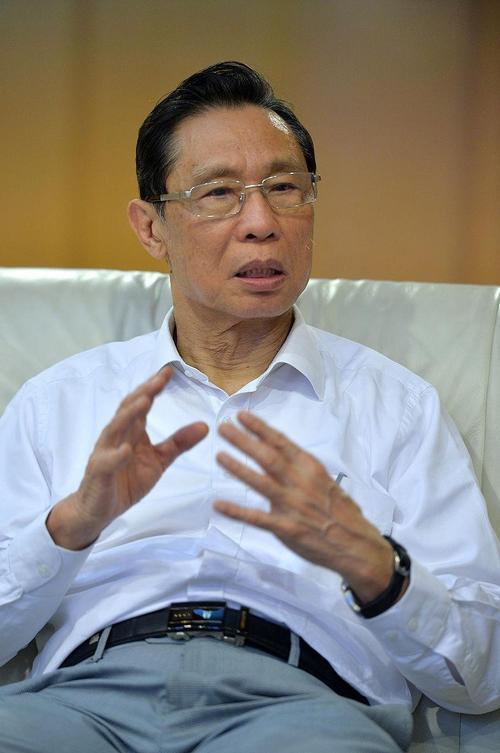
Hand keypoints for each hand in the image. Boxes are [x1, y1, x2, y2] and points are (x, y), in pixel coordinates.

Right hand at [47, 368, 207, 549]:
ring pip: (114, 429)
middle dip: (144, 392)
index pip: (141, 403)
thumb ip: (179, 443)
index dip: (154, 387)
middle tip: (159, 378)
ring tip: (145, 401)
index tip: (169, 371)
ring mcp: (105, 453)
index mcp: (131, 431)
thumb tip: (205, 426)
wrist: (99, 509)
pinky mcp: (99, 473)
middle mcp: (116, 436)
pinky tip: (126, 450)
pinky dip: (115, 455)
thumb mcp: (158, 461)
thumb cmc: (126, 480)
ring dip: (129, 415)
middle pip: (128, 409)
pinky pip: (106, 462)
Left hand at [215, 411, 393, 602]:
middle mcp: (301, 482)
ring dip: (238, 468)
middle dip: (244, 441)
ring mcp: (293, 505)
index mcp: (310, 468)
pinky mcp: (287, 528)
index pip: (281, 442)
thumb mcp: (323, 481)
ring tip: (219, 455)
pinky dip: (237, 511)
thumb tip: (275, 455)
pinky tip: (219, 505)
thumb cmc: (339, 510)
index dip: (260, 428)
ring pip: (261, 482)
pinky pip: (258, 518)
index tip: (241, 415)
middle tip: (223, 427)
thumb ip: (299, 469)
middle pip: (268, 457)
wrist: (357, 545)